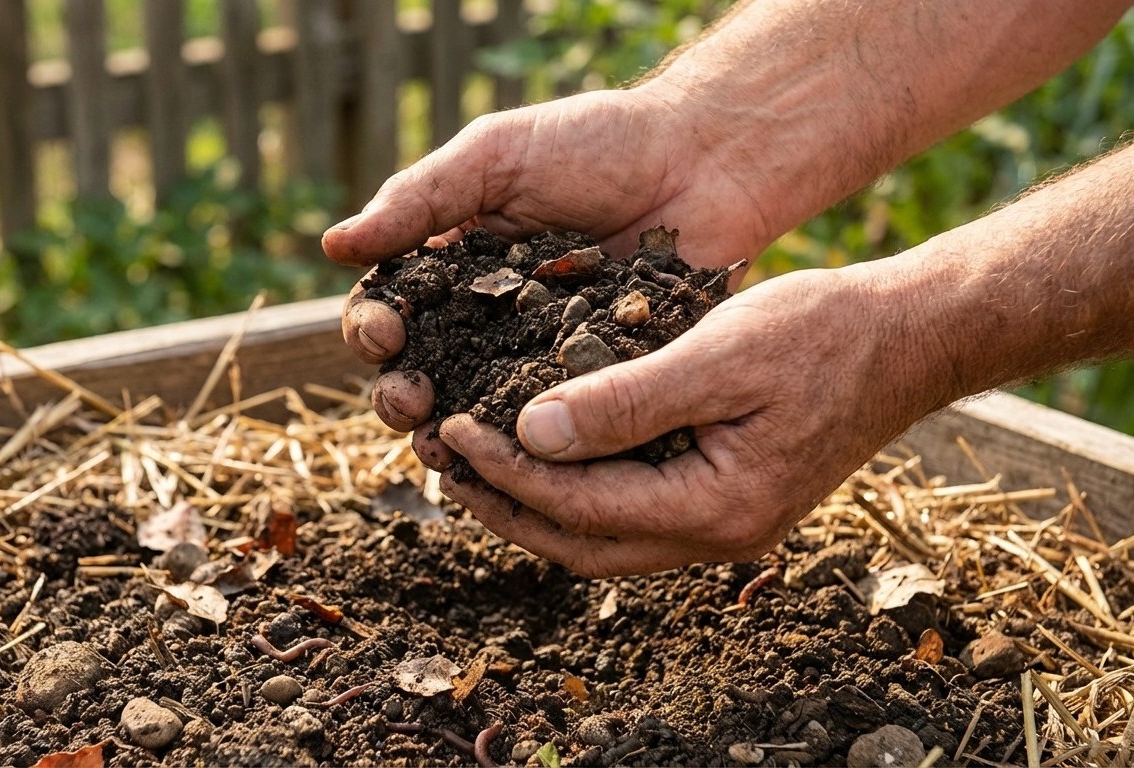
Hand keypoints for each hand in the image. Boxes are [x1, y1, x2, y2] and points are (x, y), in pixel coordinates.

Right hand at [324, 87, 771, 442]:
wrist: (705, 159)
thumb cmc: (597, 144)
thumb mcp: (496, 156)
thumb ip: (419, 199)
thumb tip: (333, 246)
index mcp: (453, 265)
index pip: (391, 310)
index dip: (373, 329)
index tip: (381, 335)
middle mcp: (487, 318)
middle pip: (425, 372)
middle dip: (403, 394)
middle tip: (408, 403)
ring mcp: (540, 356)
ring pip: (480, 411)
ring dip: (451, 435)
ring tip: (442, 449)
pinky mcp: (596, 382)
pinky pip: (555, 423)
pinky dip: (530, 447)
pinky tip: (516, 461)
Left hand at [434, 265, 942, 576]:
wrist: (909, 337)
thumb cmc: (825, 334)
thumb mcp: (719, 355)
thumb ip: (627, 401)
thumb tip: (531, 434)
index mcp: (715, 508)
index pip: (579, 507)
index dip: (506, 471)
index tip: (453, 428)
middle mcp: (715, 535)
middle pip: (580, 545)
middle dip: (505, 507)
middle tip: (443, 462)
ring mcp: (722, 524)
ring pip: (603, 537)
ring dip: (536, 503)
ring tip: (475, 463)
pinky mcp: (723, 498)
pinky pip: (631, 512)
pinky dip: (579, 488)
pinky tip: (547, 450)